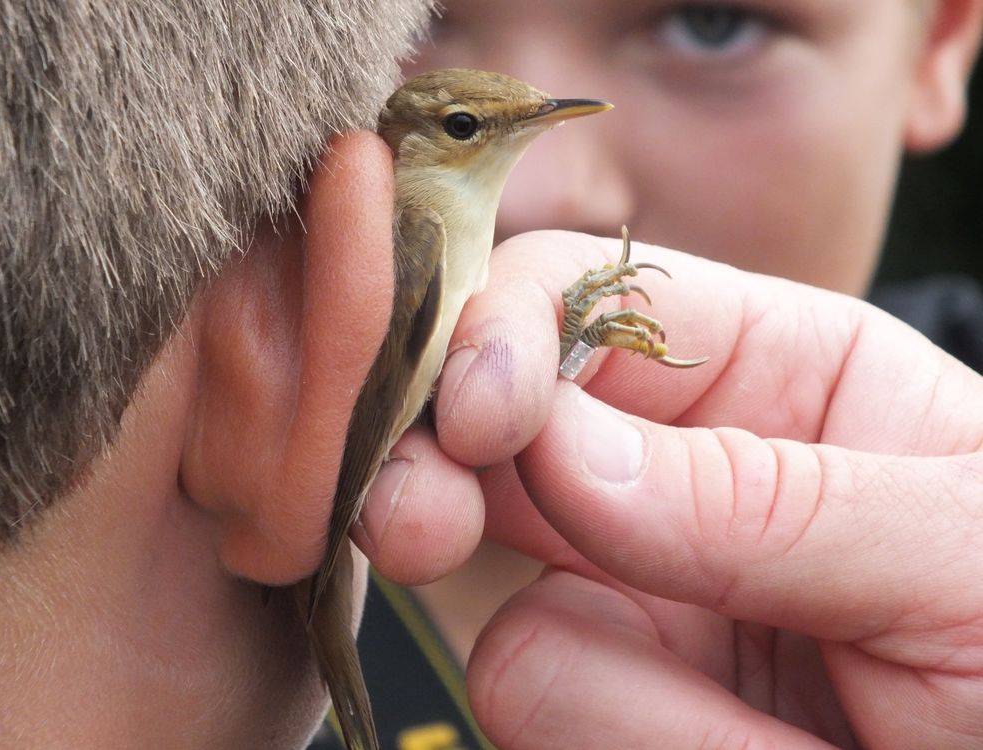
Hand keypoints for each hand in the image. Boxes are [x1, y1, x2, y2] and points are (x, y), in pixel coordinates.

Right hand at [397, 230, 982, 748]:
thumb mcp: (957, 549)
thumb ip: (763, 494)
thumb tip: (558, 451)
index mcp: (773, 375)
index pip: (587, 297)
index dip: (506, 330)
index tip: (479, 413)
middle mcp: (677, 475)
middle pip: (498, 440)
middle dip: (440, 470)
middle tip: (407, 519)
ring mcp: (637, 593)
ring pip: (516, 613)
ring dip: (628, 687)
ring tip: (787, 743)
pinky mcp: (621, 699)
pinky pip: (545, 703)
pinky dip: (636, 739)